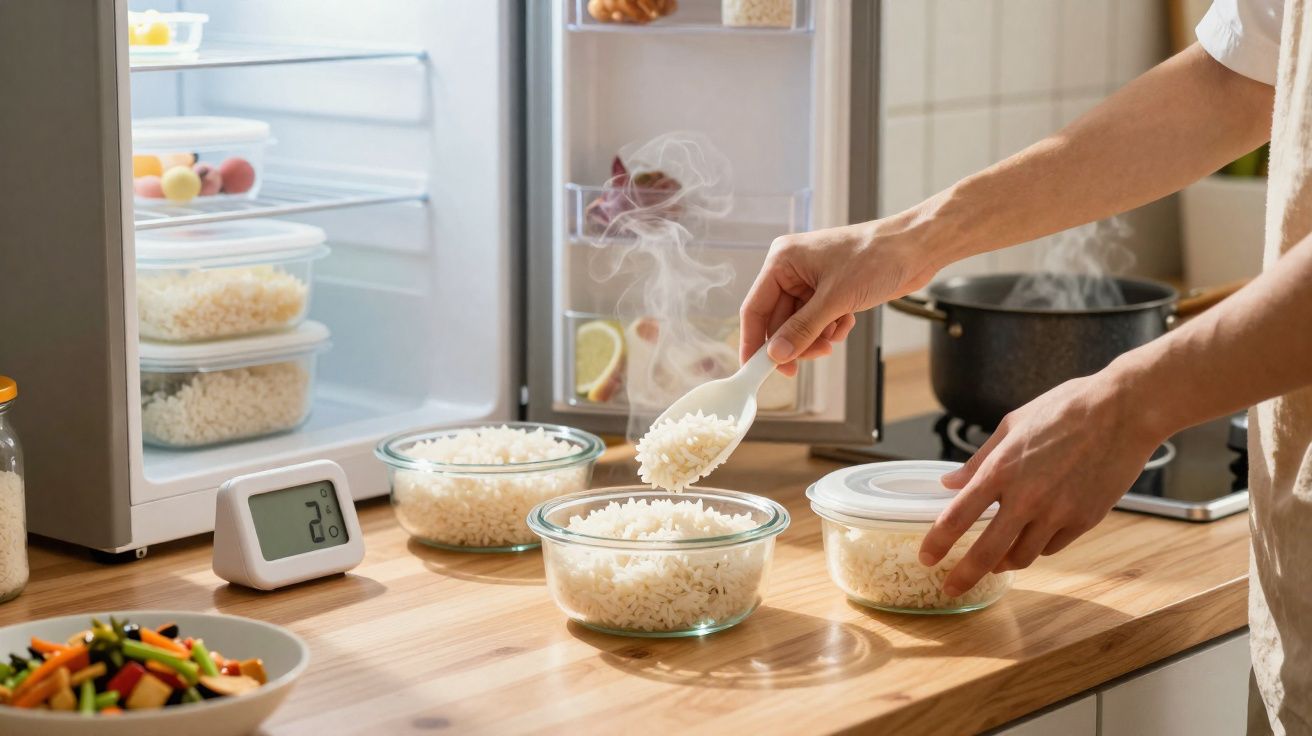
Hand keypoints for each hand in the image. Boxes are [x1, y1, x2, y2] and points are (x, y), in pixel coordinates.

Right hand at [740, 216, 941, 373]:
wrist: (917, 248)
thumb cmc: (877, 256)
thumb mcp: (835, 299)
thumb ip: (802, 329)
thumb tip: (776, 354)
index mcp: (783, 261)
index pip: (756, 308)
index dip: (753, 341)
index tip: (754, 370)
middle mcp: (793, 270)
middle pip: (778, 320)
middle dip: (794, 342)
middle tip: (802, 364)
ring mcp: (813, 281)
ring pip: (800, 324)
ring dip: (815, 338)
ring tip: (833, 338)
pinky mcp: (832, 290)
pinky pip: (818, 321)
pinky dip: (830, 329)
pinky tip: (846, 323)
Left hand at [917, 371, 1164, 596]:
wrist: (1123, 411)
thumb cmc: (1065, 409)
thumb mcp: (1012, 424)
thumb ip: (979, 459)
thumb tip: (950, 482)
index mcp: (1001, 470)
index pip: (957, 517)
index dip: (937, 543)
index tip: (926, 557)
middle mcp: (1026, 498)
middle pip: (986, 553)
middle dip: (964, 576)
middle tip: (950, 588)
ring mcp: (1058, 513)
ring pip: (1022, 557)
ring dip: (1002, 565)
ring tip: (992, 564)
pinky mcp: (1085, 520)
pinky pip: (1052, 547)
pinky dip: (1036, 548)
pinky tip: (1030, 541)